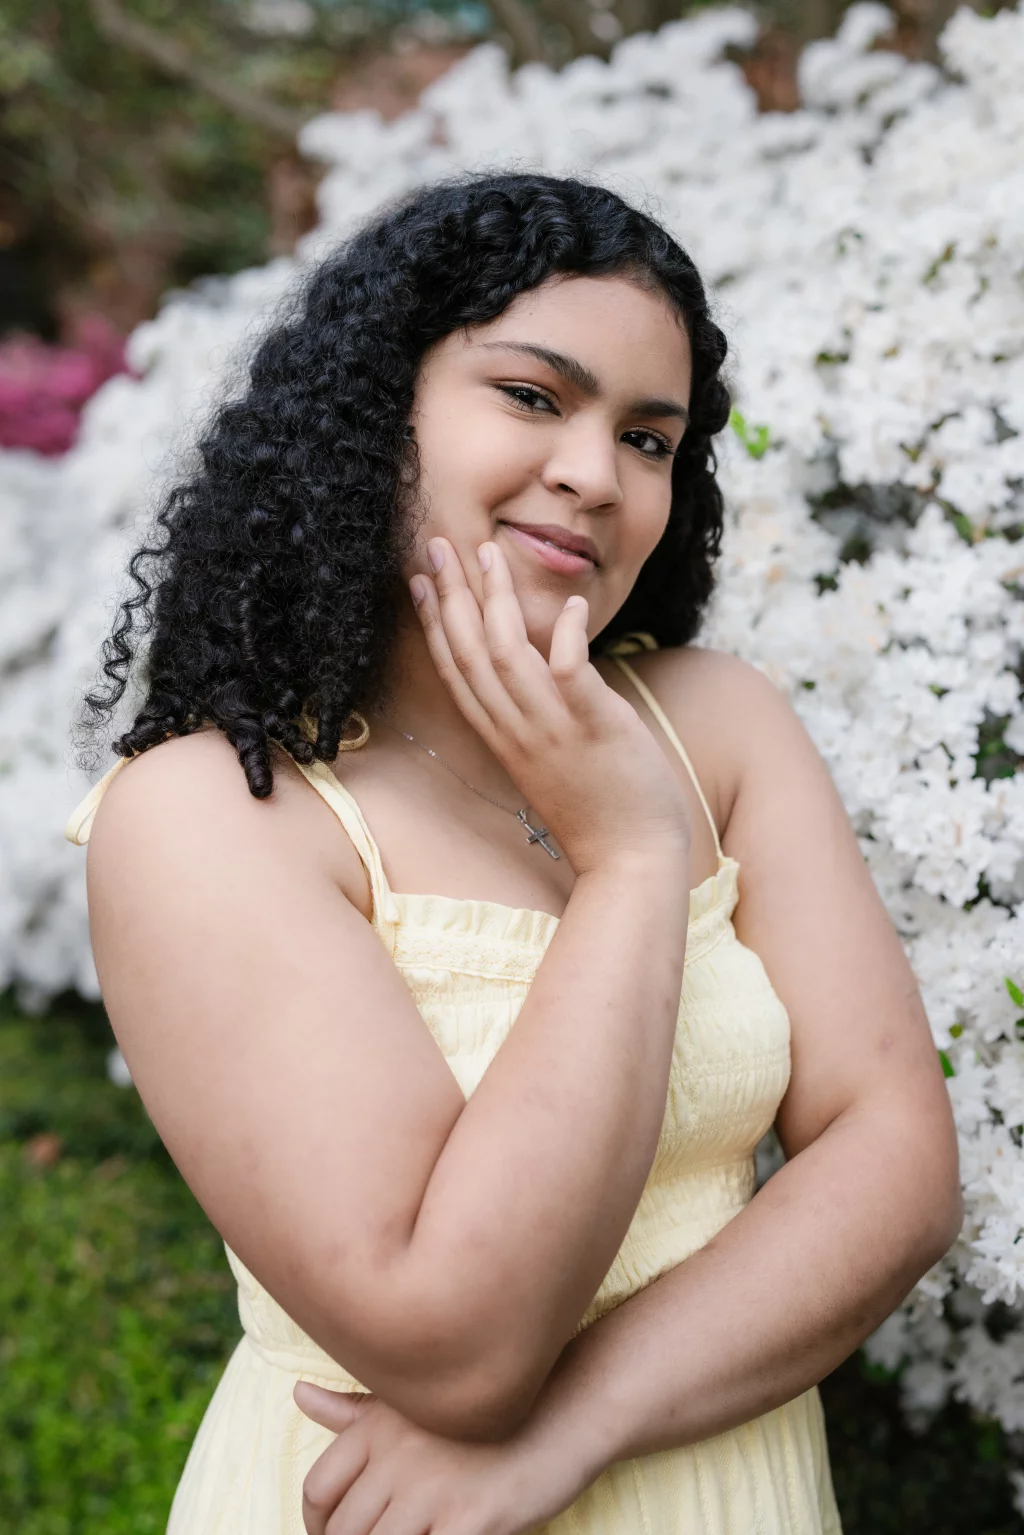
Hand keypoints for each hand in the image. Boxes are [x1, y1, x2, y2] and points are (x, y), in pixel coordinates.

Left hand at [295, 1381, 593, 1534]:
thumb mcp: (415, 1401)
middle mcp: (399, 1454)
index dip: (317, 1526)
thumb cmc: (485, 1414)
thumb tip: (298, 1394)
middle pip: (345, 1531)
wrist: (564, 1413)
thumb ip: (355, 1411)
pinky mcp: (469, 1523)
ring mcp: (434, 1490)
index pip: (318, 1488)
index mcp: (380, 1423)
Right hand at [410, 538, 690, 873]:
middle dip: (450, 595)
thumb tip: (539, 671)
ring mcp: (553, 732)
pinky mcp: (595, 730)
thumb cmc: (597, 810)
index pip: (454, 673)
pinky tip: (570, 605)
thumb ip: (534, 717)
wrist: (630, 860)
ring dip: (496, 601)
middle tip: (438, 545)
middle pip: (469, 654)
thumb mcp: (550, 759)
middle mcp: (517, 733)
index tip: (419, 580)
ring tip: (491, 553)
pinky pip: (570, 674)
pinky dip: (566, 636)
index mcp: (501, 739)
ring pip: (508, 657)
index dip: (433, 624)